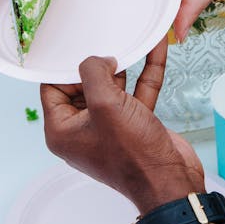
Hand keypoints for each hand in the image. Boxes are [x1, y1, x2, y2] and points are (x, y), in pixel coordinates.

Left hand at [41, 42, 203, 213]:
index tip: (82, 48)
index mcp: (62, 131)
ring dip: (125, 64)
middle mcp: (83, 130)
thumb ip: (93, 72)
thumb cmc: (133, 156)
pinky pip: (136, 92)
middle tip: (108, 43)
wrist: (171, 184)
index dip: (66, 68)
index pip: (52, 88)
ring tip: (131, 39)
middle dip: (98, 64)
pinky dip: (145, 72)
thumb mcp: (104, 104)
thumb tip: (99, 60)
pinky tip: (155, 51)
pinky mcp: (134, 124)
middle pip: (83, 85)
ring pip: (113, 87)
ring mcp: (110, 127)